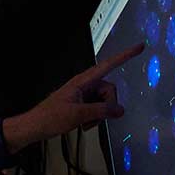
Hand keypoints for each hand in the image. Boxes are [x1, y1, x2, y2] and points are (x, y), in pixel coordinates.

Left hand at [2, 42, 144, 152]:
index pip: (108, 65)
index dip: (125, 56)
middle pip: (109, 90)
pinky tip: (83, 124)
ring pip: (104, 102)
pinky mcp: (81, 105)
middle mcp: (84, 85)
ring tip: (84, 123)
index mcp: (83, 81)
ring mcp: (83, 95)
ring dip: (99, 115)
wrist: (34, 127)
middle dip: (107, 106)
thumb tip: (120, 110)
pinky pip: (97, 109)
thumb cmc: (51, 117)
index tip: (139, 47)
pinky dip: (94, 118)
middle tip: (93, 118)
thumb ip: (101, 112)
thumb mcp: (78, 114)